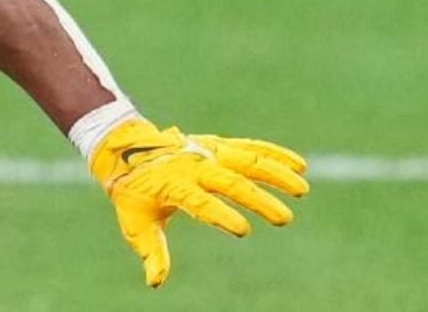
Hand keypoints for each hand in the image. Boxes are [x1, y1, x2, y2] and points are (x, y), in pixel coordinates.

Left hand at [89, 117, 308, 287]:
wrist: (125, 150)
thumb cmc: (134, 194)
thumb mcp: (137, 224)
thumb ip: (152, 251)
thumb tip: (156, 282)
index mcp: (173, 185)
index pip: (198, 201)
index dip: (220, 215)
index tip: (243, 231)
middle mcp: (194, 165)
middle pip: (230, 181)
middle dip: (258, 200)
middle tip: (283, 219)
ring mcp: (207, 151)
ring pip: (247, 159)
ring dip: (275, 173)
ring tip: (301, 189)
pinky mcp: (217, 144)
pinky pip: (250, 147)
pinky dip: (274, 153)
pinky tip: (299, 165)